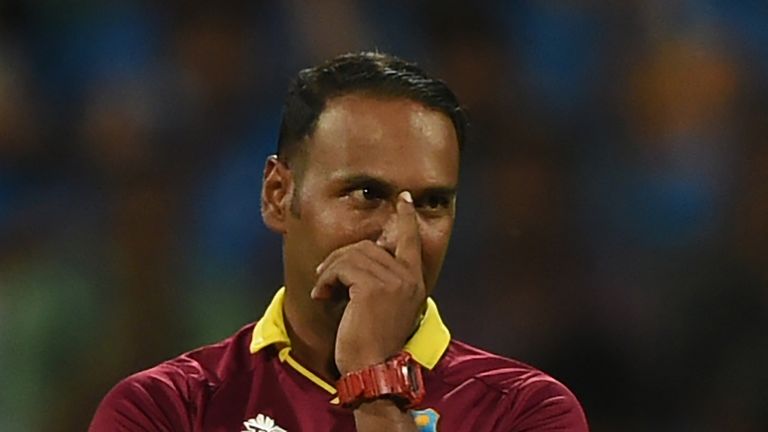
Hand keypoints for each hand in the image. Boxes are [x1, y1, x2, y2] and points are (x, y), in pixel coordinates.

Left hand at [311, 191, 424, 374]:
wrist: (373, 370)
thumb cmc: (374, 345)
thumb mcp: (386, 309)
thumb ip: (383, 282)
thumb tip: (359, 257)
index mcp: (415, 282)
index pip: (412, 241)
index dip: (405, 219)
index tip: (403, 199)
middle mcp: (408, 277)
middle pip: (368, 246)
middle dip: (341, 259)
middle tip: (325, 278)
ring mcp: (392, 281)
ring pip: (352, 255)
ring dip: (330, 271)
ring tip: (323, 290)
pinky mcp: (372, 287)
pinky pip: (342, 268)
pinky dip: (326, 280)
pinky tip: (321, 297)